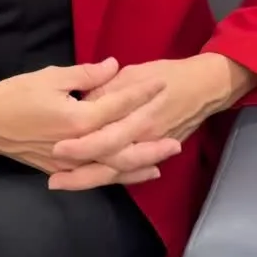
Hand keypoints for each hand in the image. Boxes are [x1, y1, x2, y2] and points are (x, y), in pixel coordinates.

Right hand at [0, 58, 179, 186]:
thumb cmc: (14, 95)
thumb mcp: (49, 77)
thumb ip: (84, 75)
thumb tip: (113, 67)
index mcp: (76, 119)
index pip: (116, 106)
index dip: (140, 94)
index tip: (160, 84)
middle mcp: (78, 145)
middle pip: (123, 145)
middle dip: (150, 139)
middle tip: (176, 136)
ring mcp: (70, 162)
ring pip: (113, 167)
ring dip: (141, 164)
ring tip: (164, 159)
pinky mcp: (62, 170)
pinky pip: (97, 176)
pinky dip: (118, 175)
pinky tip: (133, 173)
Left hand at [47, 55, 232, 190]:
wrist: (204, 87)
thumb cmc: (165, 74)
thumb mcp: (132, 73)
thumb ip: (105, 88)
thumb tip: (81, 100)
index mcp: (135, 115)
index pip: (104, 136)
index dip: (80, 145)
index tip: (55, 149)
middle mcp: (141, 138)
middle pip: (107, 163)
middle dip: (79, 174)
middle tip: (52, 179)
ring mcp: (148, 151)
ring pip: (116, 172)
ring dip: (88, 181)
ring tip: (60, 183)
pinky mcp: (153, 155)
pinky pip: (129, 171)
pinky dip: (107, 179)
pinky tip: (88, 181)